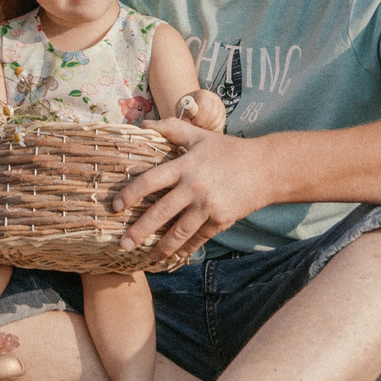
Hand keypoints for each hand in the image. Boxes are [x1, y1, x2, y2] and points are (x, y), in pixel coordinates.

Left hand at [114, 117, 275, 254]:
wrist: (265, 168)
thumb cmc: (229, 150)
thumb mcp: (200, 136)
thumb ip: (171, 128)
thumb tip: (144, 124)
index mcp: (185, 166)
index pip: (150, 181)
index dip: (130, 195)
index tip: (115, 207)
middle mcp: (194, 187)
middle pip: (160, 213)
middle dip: (139, 231)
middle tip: (122, 243)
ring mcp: (208, 206)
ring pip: (179, 232)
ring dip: (161, 246)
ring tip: (148, 256)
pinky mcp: (221, 220)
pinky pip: (199, 238)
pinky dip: (186, 248)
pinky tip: (175, 255)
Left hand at [175, 88, 226, 128]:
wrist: (191, 106)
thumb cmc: (185, 108)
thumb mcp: (182, 110)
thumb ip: (185, 118)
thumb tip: (189, 127)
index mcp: (204, 95)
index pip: (205, 109)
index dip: (199, 119)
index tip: (192, 123)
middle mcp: (215, 100)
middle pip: (213, 117)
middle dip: (203, 125)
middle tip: (196, 127)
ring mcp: (221, 108)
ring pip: (217, 123)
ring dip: (207, 129)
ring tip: (199, 127)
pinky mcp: (223, 117)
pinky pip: (220, 127)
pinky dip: (212, 131)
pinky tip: (205, 128)